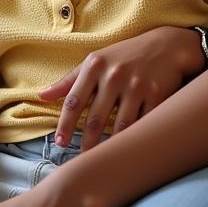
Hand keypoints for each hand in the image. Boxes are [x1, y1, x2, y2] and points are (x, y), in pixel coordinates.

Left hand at [39, 25, 197, 149]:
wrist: (166, 45)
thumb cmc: (123, 56)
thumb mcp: (94, 61)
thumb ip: (68, 81)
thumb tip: (41, 96)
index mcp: (95, 65)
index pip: (74, 100)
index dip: (65, 124)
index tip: (59, 142)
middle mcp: (115, 74)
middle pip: (96, 118)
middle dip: (87, 142)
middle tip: (81, 160)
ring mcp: (137, 85)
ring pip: (121, 125)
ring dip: (111, 146)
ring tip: (102, 160)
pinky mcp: (157, 94)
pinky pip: (143, 123)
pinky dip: (135, 138)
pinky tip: (128, 150)